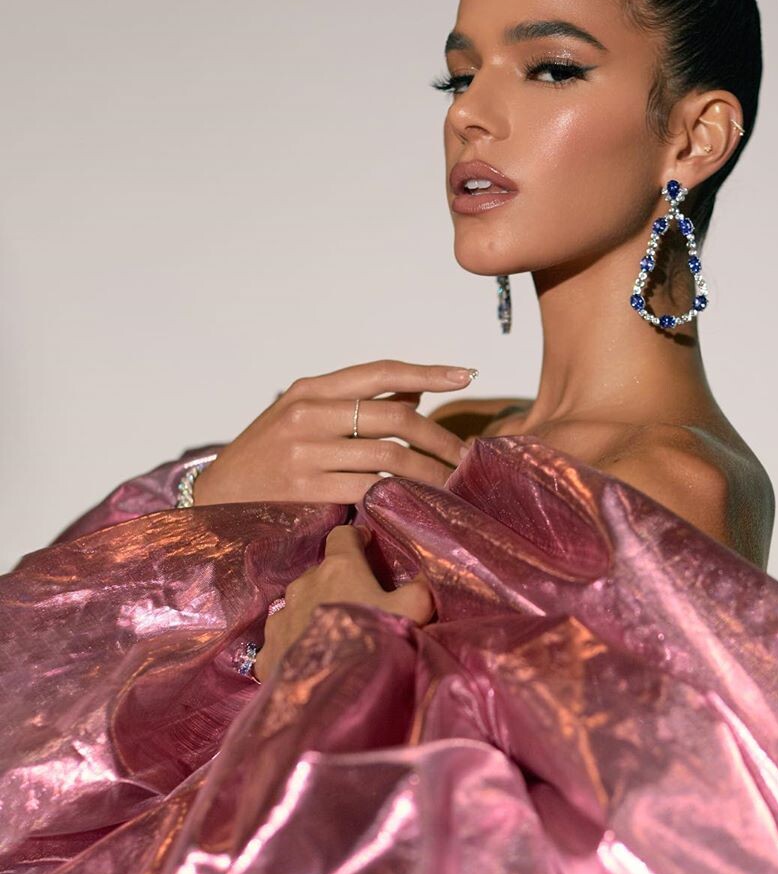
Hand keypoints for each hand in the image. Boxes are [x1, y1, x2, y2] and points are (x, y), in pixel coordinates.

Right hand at [193, 359, 476, 505]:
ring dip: (430, 471)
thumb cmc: (268, 457)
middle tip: (466, 455)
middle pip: (394, 418)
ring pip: (389, 456)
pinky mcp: (306, 490)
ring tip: (452, 482)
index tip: (465, 374)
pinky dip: (400, 494)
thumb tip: (415, 394)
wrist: (215, 498)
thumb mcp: (303, 418)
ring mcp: (306, 452)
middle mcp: (308, 414)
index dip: (427, 372)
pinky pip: (369, 489)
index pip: (380, 372)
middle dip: (440, 437)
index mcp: (310, 389)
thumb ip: (355, 405)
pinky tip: (418, 501)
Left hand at [253, 525, 434, 682]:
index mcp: (338, 568)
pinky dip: (293, 645)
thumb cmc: (377, 644)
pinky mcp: (267, 650)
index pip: (342, 535)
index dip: (356, 538)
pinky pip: (281, 639)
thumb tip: (423, 578)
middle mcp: (303, 585)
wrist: (336, 697)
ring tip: (330, 638)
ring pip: (296, 605)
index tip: (366, 544)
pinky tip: (308, 662)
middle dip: (336, 583)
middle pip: (319, 573)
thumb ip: (419, 589)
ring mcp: (281, 617)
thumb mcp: (413, 611)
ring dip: (311, 612)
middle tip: (356, 604)